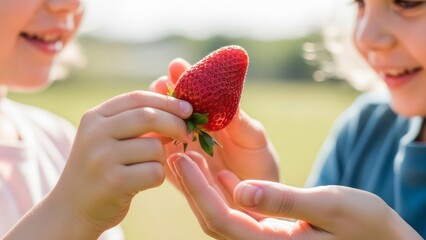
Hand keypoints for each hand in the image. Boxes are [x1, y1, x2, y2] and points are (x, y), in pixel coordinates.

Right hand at [42, 91, 191, 237]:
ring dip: (162, 157)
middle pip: (148, 116)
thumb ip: (135, 121)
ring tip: (148, 166)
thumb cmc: (100, 169)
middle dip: (175, 124)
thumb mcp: (108, 138)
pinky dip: (157, 177)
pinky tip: (143, 182)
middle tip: (188, 134)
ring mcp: (102, 158)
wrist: (72, 209)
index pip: (137, 98)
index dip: (167, 101)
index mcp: (95, 117)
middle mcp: (95, 133)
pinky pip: (155, 172)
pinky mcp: (113, 182)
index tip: (188, 109)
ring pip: (155, 147)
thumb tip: (177, 108)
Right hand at [151, 58, 279, 193]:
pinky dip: (157, 148)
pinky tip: (152, 139)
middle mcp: (195, 131)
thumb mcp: (254, 139)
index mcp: (214, 118)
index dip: (186, 79)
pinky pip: (165, 160)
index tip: (176, 65)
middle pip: (173, 109)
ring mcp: (184, 151)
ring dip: (156, 119)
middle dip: (163, 95)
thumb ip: (241, 122)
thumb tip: (227, 99)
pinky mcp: (179, 172)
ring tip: (152, 108)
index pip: (195, 94)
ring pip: (163, 131)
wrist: (256, 200)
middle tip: (159, 83)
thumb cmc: (260, 164)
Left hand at [167, 153, 421, 239]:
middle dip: (191, 186)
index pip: (221, 219)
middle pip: (213, 217)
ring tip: (187, 155)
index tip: (180, 158)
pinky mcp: (269, 230)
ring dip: (202, 186)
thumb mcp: (330, 208)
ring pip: (221, 213)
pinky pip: (236, 211)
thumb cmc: (365, 226)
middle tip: (175, 152)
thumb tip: (240, 191)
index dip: (196, 190)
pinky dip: (221, 189)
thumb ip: (284, 202)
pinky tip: (215, 169)